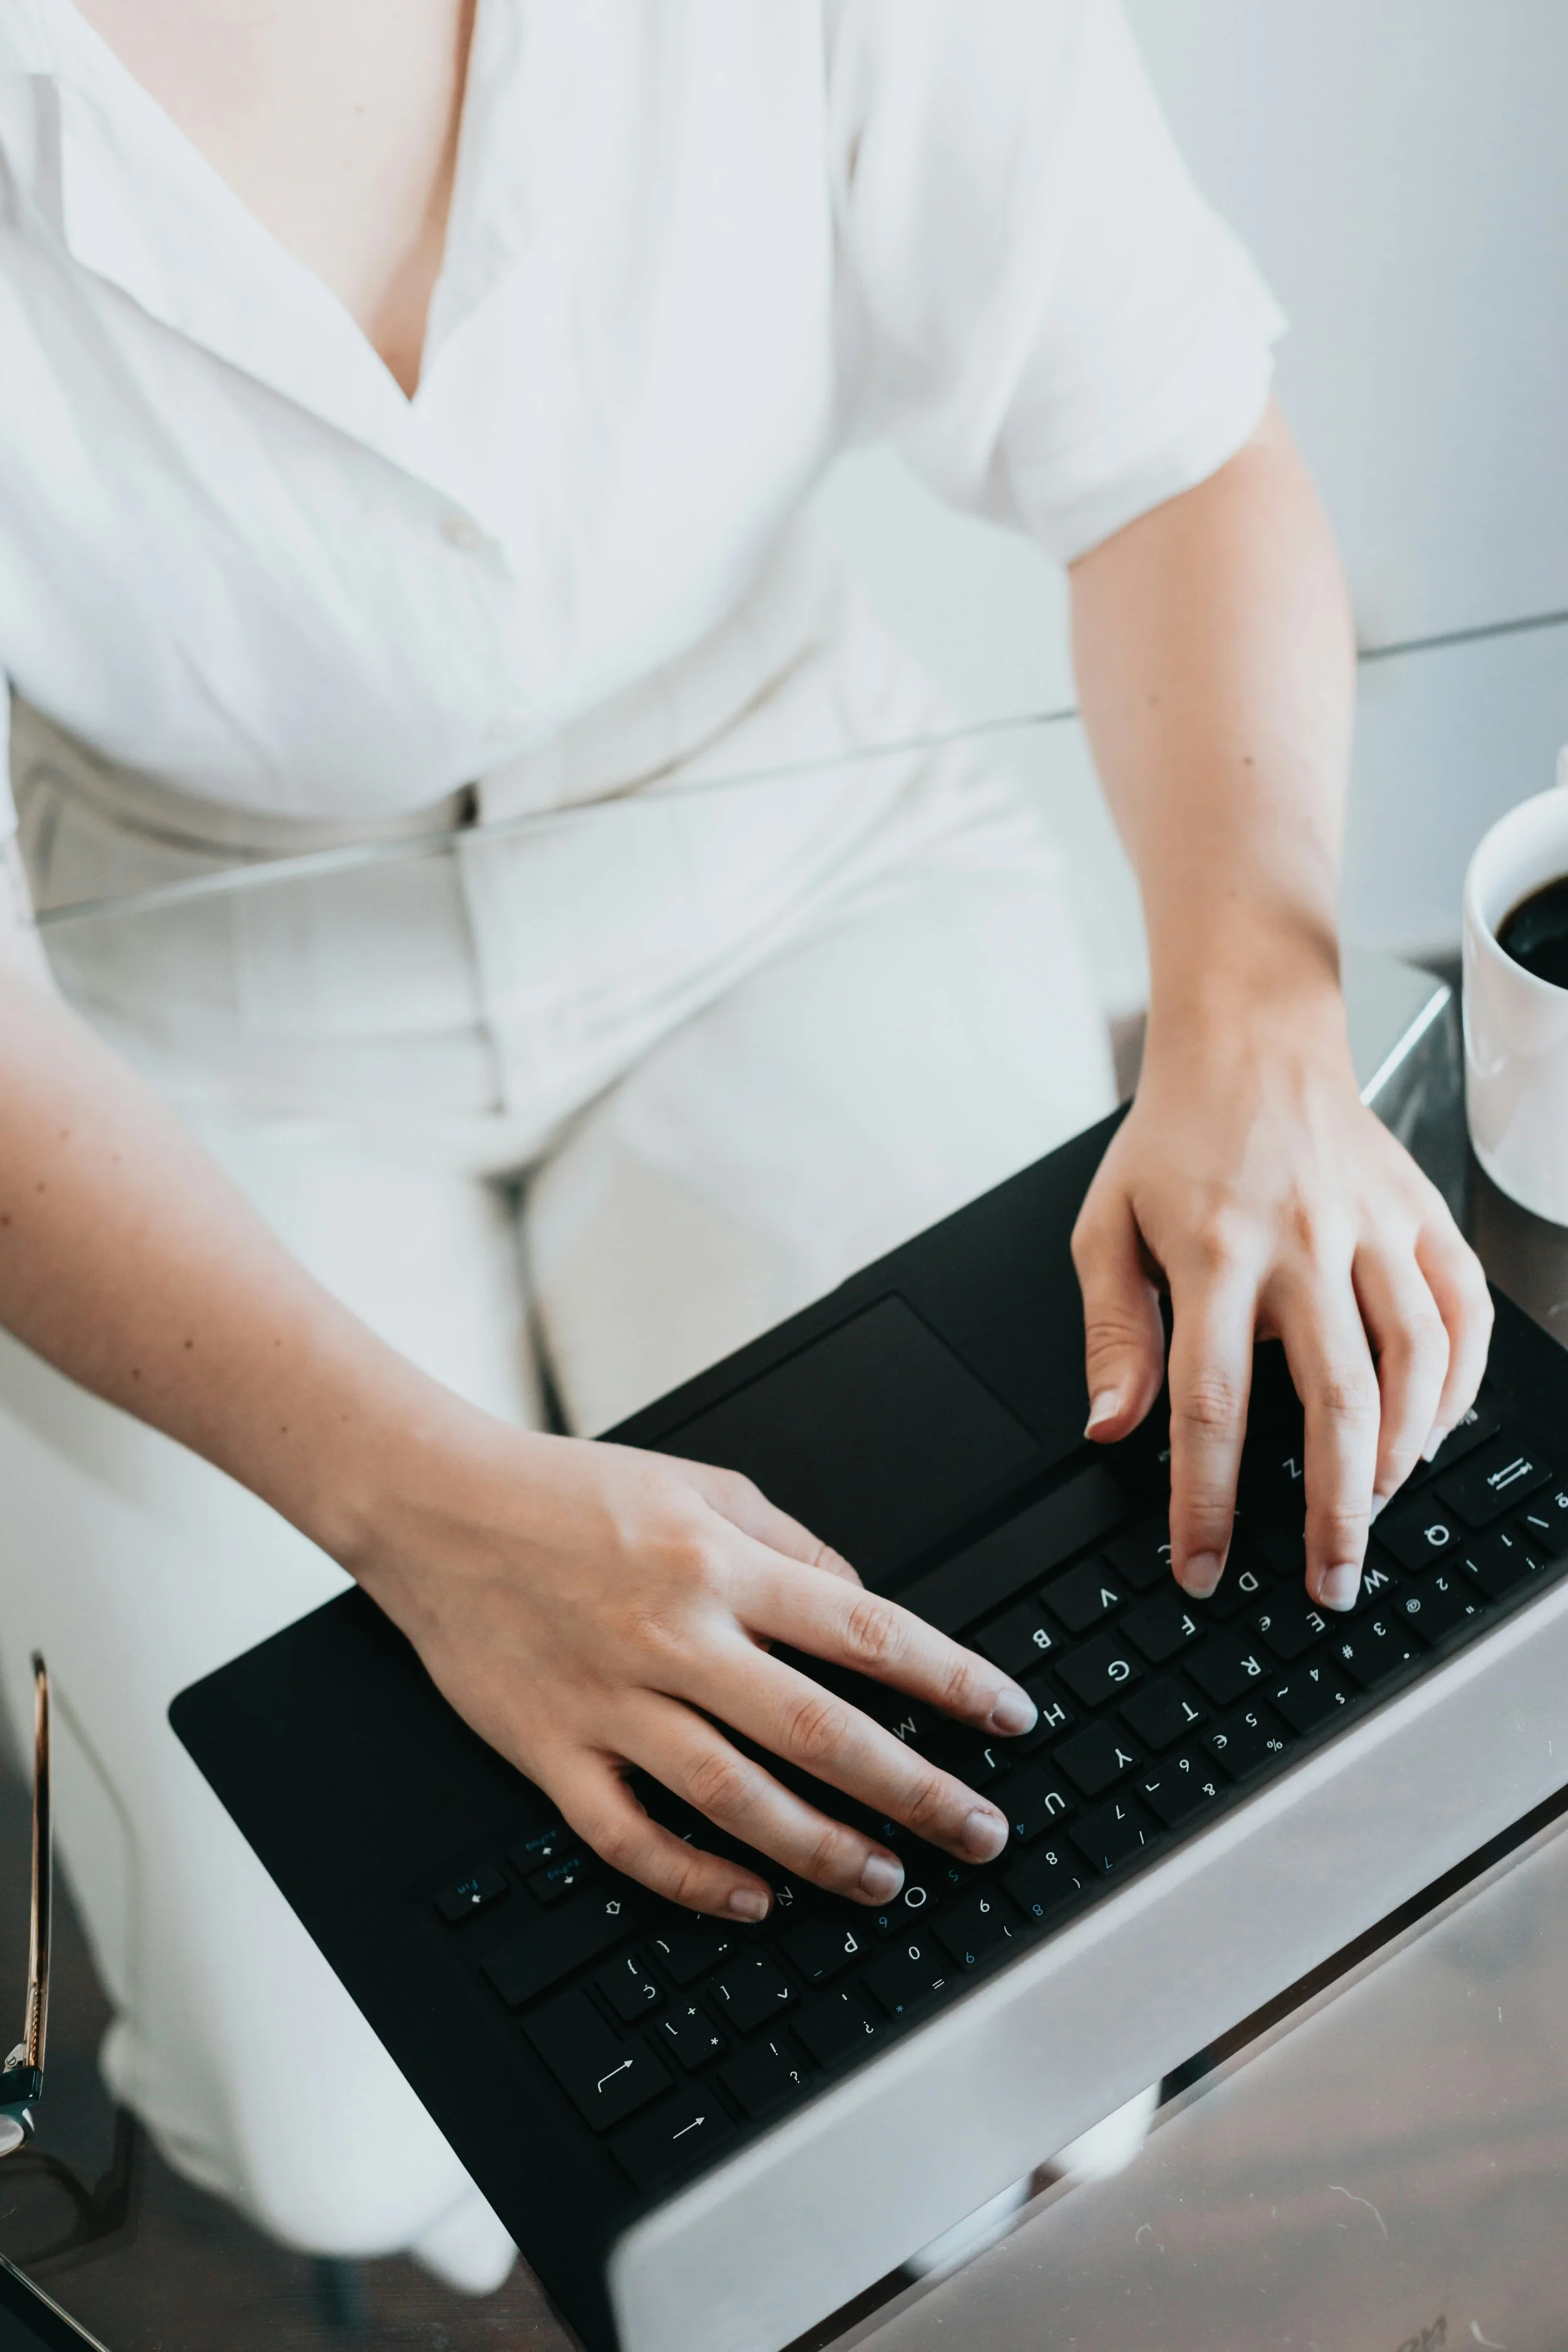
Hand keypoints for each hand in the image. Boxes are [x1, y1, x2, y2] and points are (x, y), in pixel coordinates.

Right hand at [349, 1415, 1037, 1920]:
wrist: (435, 1506)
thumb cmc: (569, 1491)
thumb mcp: (698, 1483)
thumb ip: (789, 1541)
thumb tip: (864, 1598)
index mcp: (717, 1563)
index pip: (863, 1630)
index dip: (949, 1679)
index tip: (1008, 1717)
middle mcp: (671, 1635)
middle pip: (817, 1730)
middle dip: (913, 1789)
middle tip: (978, 1831)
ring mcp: (608, 1700)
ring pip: (734, 1796)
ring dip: (821, 1848)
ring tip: (886, 1877)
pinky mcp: (550, 1750)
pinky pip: (630, 1835)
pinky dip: (694, 1877)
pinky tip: (753, 1898)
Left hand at [1071, 977, 1490, 1612]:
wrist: (1251, 1039)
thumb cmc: (1175, 1138)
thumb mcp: (1106, 1224)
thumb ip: (1112, 1331)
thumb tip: (1111, 1427)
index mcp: (1215, 1254)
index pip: (1211, 1406)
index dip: (1205, 1502)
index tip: (1201, 1567)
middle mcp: (1304, 1244)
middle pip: (1332, 1403)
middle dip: (1332, 1513)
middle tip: (1329, 1583)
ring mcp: (1373, 1229)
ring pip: (1412, 1364)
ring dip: (1401, 1457)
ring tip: (1376, 1515)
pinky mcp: (1422, 1216)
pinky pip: (1462, 1315)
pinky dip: (1456, 1387)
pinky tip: (1430, 1435)